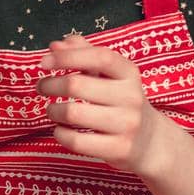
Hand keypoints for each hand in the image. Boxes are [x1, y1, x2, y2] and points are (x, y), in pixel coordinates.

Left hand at [37, 34, 170, 176]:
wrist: (151, 142)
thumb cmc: (121, 100)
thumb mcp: (111, 74)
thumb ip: (84, 54)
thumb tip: (55, 45)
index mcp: (129, 73)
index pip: (100, 57)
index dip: (68, 57)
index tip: (44, 62)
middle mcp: (131, 97)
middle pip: (76, 85)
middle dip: (50, 85)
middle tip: (42, 87)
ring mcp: (127, 124)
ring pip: (72, 113)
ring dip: (53, 111)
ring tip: (52, 110)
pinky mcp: (119, 149)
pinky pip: (77, 141)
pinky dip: (60, 134)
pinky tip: (61, 130)